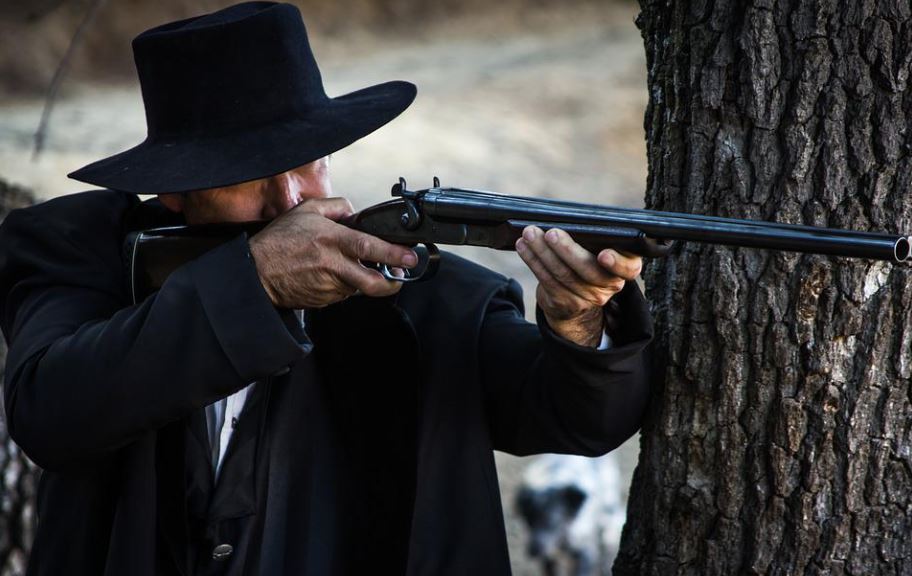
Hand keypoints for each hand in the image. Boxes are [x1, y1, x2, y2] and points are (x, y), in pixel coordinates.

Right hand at [248, 197, 417, 307]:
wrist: (255, 271)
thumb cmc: (279, 240)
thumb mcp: (306, 210)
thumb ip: (336, 207)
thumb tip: (355, 213)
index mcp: (331, 240)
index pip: (369, 247)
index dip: (393, 254)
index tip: (410, 257)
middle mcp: (332, 265)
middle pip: (372, 282)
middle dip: (392, 282)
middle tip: (399, 276)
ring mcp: (328, 286)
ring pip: (358, 287)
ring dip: (361, 280)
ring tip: (348, 267)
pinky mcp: (323, 301)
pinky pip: (342, 294)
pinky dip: (344, 285)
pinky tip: (331, 275)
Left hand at [515, 226, 641, 346]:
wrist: (577, 299)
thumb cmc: (589, 259)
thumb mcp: (599, 248)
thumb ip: (595, 237)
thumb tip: (569, 219)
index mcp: (625, 268)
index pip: (628, 269)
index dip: (617, 263)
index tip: (603, 254)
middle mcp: (609, 286)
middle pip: (588, 270)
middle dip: (567, 249)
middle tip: (551, 232)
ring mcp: (587, 298)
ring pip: (563, 274)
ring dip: (542, 251)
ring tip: (529, 233)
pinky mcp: (564, 303)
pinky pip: (547, 281)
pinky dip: (533, 261)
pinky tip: (523, 246)